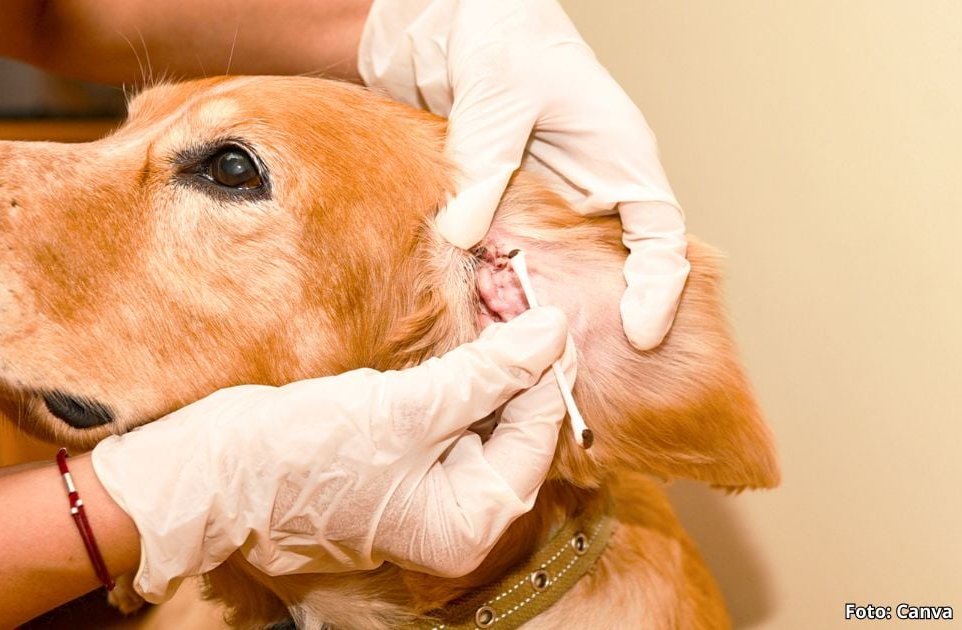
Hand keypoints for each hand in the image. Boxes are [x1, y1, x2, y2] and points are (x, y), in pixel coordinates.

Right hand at [91, 307, 571, 599]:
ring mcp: (429, 495)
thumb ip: (487, 372)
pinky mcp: (404, 470)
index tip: (545, 311)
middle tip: (516, 300)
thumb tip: (552, 332)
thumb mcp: (407, 408)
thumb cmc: (302, 453)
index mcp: (470, 523)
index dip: (544, 371)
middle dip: (515, 367)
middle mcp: (458, 519)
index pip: (534, 436)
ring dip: (486, 369)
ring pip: (482, 422)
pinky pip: (448, 423)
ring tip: (490, 313)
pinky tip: (456, 349)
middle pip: (513, 431)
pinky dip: (455, 384)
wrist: (218, 470)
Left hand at [358, 0, 689, 349]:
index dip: (659, 287)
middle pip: (609, 268)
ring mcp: (553, 202)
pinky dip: (495, 281)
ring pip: (557, 269)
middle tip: (562, 357)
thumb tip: (464, 234)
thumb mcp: (499, 102)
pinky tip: (471, 305)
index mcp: (621, 161)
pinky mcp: (511, 207)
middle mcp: (593, 189)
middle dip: (589, 313)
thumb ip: (486, 167)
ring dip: (535, 302)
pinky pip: (510, 255)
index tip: (643, 332)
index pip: (660, 235)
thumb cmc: (509, 40)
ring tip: (509, 339)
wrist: (468, 23)